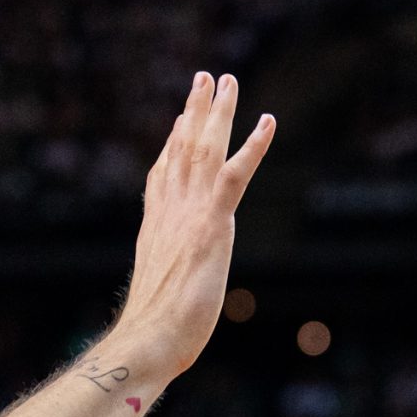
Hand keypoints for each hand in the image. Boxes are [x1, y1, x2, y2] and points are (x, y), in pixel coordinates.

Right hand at [114, 72, 275, 374]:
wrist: (149, 338)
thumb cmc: (153, 332)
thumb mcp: (160, 298)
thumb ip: (166, 281)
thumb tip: (162, 290)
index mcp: (157, 228)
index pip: (162, 176)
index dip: (171, 146)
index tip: (178, 122)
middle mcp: (169, 212)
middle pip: (182, 150)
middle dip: (194, 111)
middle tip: (204, 78)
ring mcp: (190, 214)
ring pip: (205, 149)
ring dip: (219, 112)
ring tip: (227, 80)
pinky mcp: (211, 224)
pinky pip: (234, 175)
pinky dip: (253, 146)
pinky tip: (267, 121)